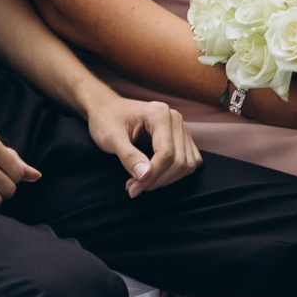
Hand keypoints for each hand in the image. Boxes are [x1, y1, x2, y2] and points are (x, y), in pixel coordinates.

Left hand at [85, 95, 199, 195]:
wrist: (107, 110)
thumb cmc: (106, 120)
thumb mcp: (111, 138)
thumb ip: (128, 156)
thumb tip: (145, 176)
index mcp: (159, 113)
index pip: (166, 153)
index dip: (152, 175)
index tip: (132, 186)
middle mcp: (175, 118)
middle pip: (179, 161)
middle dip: (157, 180)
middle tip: (133, 187)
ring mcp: (181, 128)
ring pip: (187, 165)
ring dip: (166, 180)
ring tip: (141, 182)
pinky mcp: (183, 138)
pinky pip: (190, 162)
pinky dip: (175, 175)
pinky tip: (154, 176)